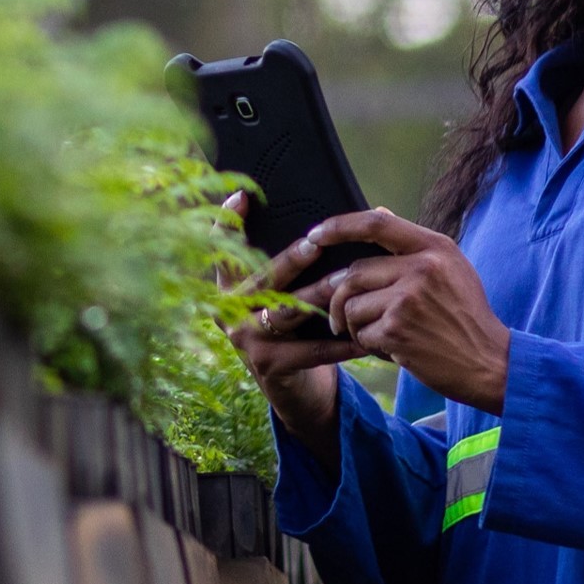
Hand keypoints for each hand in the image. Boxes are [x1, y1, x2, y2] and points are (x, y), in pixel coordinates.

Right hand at [222, 193, 362, 466]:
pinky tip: (364, 334)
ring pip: (286, 311)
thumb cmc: (295, 325)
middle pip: (260, 279)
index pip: (219, 248)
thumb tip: (357, 213)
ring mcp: (245, 339)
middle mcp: (228, 311)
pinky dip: (340, 342)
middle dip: (288, 261)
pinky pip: (312, 350)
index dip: (227, 222)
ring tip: (346, 284)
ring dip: (318, 297)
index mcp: (228, 286)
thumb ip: (298, 259)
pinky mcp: (269, 364)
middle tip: (313, 245)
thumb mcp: (284, 292)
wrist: (292, 387)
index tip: (243, 196)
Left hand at [309, 208, 510, 413]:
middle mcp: (421, 268)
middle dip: (340, 297)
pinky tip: (391, 349)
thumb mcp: (452, 268)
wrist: (490, 363)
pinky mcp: (397, 330)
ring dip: (355, 325)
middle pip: (354, 272)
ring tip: (378, 334)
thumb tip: (378, 211)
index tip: (315, 234)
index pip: (375, 224)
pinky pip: (361, 333)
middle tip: (340, 316)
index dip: (338, 226)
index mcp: (435, 248)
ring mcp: (408, 299)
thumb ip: (413, 244)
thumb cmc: (466, 316)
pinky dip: (368, 344)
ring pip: (352, 305)